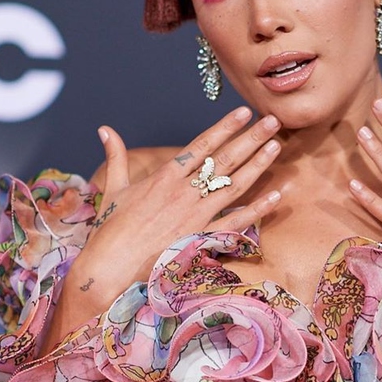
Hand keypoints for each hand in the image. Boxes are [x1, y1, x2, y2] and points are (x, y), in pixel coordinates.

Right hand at [43, 106, 281, 350]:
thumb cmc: (110, 231)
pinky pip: (236, 221)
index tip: (243, 112)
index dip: (224, 127)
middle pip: (224, 159)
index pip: (201, 145)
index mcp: (164, 177)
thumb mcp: (114, 189)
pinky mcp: (202, 238)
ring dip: (257, 165)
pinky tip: (275, 195)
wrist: (109, 269)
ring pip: (234, 185)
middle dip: (250, 138)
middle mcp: (184, 192)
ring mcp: (195, 215)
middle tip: (272, 120)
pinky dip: (257, 209)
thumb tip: (105, 129)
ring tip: (276, 145)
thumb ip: (116, 157)